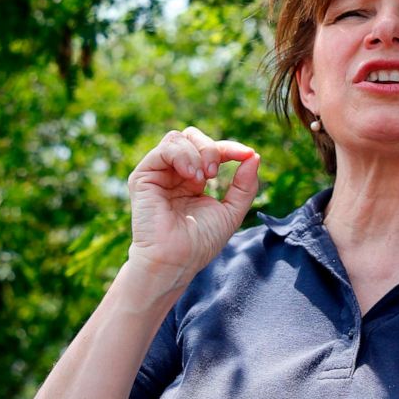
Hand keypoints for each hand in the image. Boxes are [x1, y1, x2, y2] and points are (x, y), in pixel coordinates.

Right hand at [126, 127, 259, 286]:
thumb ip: (245, 185)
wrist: (177, 260)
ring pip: (179, 138)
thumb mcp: (232, 211)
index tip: (247, 154)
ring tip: (203, 177)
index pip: (212, 150)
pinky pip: (164, 149)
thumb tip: (254, 156)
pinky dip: (182, 155)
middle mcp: (175, 174)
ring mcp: (159, 174)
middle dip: (211, 148)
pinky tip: (191, 176)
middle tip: (215, 173)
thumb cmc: (201, 242)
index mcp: (193, 180)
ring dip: (198, 152)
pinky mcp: (143, 177)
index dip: (230, 148)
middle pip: (193, 137)